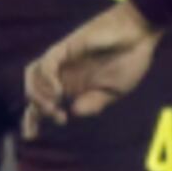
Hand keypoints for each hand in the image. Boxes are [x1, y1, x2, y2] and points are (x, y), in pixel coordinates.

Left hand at [22, 1, 156, 136]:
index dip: (32, 120)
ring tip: (55, 105)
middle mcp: (63, 73)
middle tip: (58, 118)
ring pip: (32, 76)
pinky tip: (59, 92)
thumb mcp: (115, 91)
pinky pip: (46, 63)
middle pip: (32, 91)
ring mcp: (62, 59)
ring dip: (38, 94)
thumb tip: (73, 112)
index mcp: (73, 86)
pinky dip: (47, 79)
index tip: (32, 137)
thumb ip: (94, 103)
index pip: (43, 103)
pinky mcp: (66, 47)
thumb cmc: (130, 60)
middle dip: (36, 111)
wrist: (140, 34)